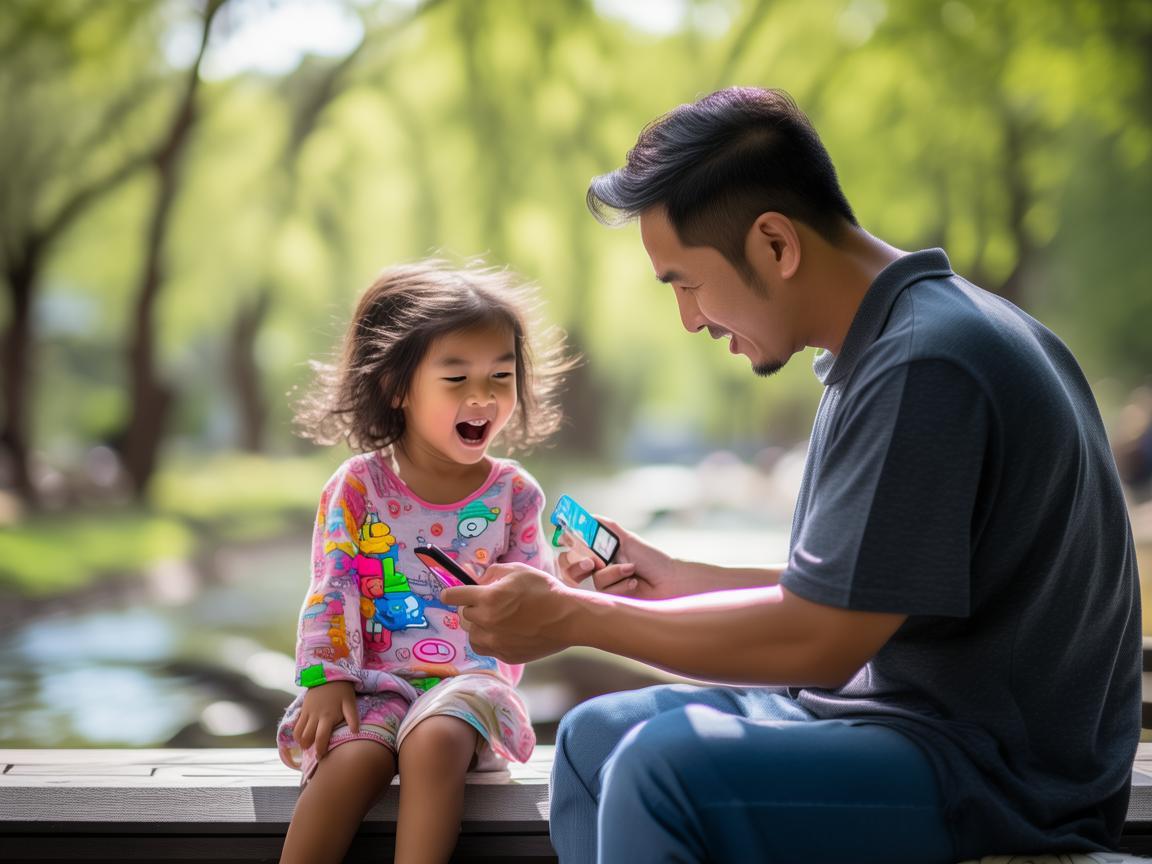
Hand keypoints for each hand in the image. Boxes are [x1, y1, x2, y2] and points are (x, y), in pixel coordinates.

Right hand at [293, 680, 358, 757]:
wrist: (328, 674)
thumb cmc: (342, 691)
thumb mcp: (350, 703)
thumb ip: (353, 718)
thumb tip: (355, 732)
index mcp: (327, 717)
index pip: (321, 738)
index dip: (320, 749)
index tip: (321, 757)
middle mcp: (315, 716)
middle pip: (306, 738)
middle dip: (308, 747)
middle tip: (313, 752)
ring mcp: (307, 712)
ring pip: (298, 732)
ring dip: (301, 741)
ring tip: (306, 745)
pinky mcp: (303, 709)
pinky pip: (296, 724)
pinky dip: (297, 733)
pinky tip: (302, 736)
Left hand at [441, 564, 576, 662]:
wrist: (568, 618)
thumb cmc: (544, 590)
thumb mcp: (517, 570)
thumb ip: (490, 573)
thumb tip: (473, 577)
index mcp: (488, 598)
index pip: (453, 596)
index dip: (449, 593)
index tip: (449, 594)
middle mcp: (487, 621)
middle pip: (463, 615)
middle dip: (470, 607)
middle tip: (486, 602)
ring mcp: (495, 641)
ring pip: (471, 634)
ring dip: (477, 625)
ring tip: (494, 618)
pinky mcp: (504, 655)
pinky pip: (485, 647)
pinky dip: (488, 639)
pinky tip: (501, 631)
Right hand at [559, 516, 691, 599]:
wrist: (669, 581)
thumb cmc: (651, 559)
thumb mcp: (628, 538)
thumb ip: (606, 527)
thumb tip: (587, 516)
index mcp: (600, 550)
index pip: (572, 546)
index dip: (566, 543)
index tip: (565, 539)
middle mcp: (598, 567)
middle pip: (569, 566)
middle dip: (577, 563)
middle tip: (591, 563)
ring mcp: (603, 584)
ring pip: (591, 578)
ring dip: (613, 572)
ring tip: (630, 569)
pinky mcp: (609, 599)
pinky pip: (604, 591)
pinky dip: (621, 583)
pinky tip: (634, 582)